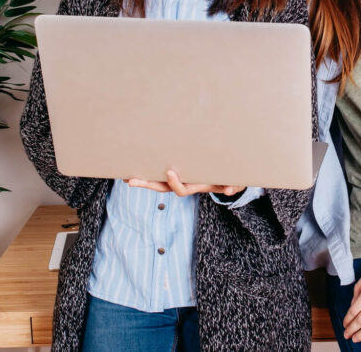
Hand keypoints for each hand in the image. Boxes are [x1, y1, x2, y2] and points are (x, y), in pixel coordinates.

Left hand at [124, 170, 244, 196]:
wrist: (227, 179)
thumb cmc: (230, 179)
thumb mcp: (232, 183)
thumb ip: (231, 186)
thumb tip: (228, 190)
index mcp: (196, 186)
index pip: (181, 189)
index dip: (174, 182)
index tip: (169, 172)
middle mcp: (185, 183)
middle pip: (163, 187)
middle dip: (146, 184)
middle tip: (130, 180)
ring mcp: (180, 178)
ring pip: (159, 182)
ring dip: (143, 180)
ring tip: (127, 177)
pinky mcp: (177, 170)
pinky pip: (160, 174)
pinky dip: (149, 174)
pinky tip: (134, 172)